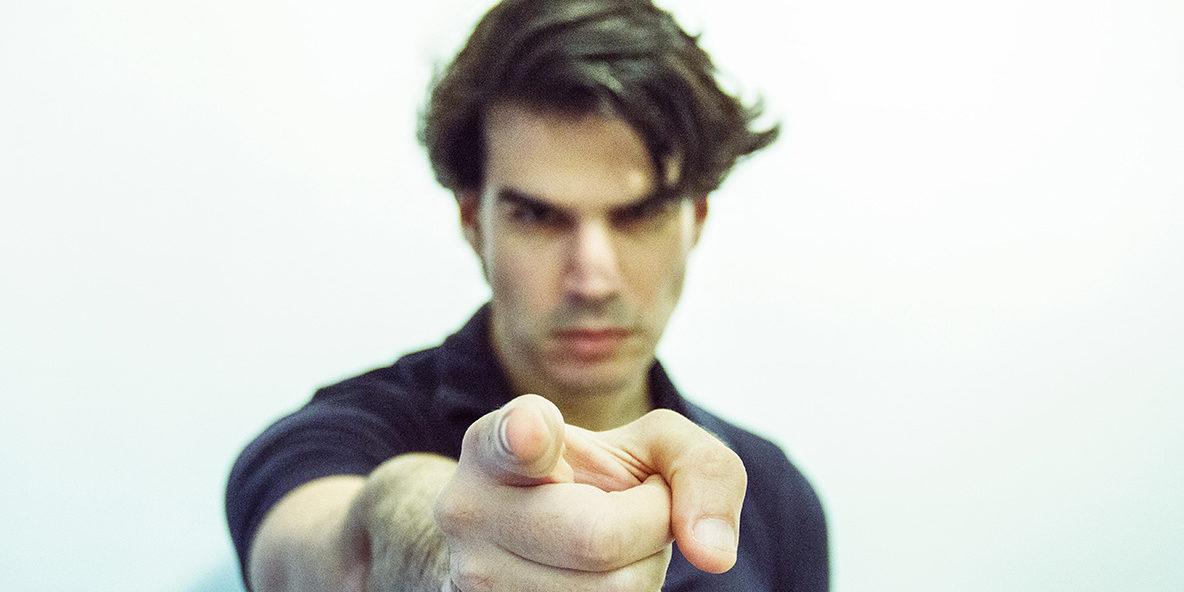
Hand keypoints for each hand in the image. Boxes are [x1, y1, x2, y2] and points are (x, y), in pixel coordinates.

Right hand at [434, 394, 746, 590]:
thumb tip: (715, 554)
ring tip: (611, 541)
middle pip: (600, 537)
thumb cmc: (595, 481)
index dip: (526, 435)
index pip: (512, 440)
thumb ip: (700, 468)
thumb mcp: (648, 446)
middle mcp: (470, 511)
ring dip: (642, 567)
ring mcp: (476, 580)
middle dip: (650, 523)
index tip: (532, 430)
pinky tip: (597, 575)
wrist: (523, 539)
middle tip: (636, 505)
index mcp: (497, 446)